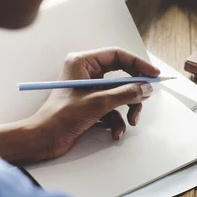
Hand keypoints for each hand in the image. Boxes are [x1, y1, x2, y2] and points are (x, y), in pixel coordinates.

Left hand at [30, 47, 159, 159]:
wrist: (42, 140)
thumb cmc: (60, 117)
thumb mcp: (98, 103)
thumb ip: (126, 93)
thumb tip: (146, 88)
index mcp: (83, 62)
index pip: (118, 55)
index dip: (138, 64)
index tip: (153, 74)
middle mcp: (87, 72)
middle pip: (122, 75)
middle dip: (134, 90)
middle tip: (146, 96)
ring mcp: (90, 89)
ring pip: (120, 93)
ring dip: (128, 108)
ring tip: (131, 121)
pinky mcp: (91, 104)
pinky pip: (113, 107)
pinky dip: (117, 120)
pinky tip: (115, 132)